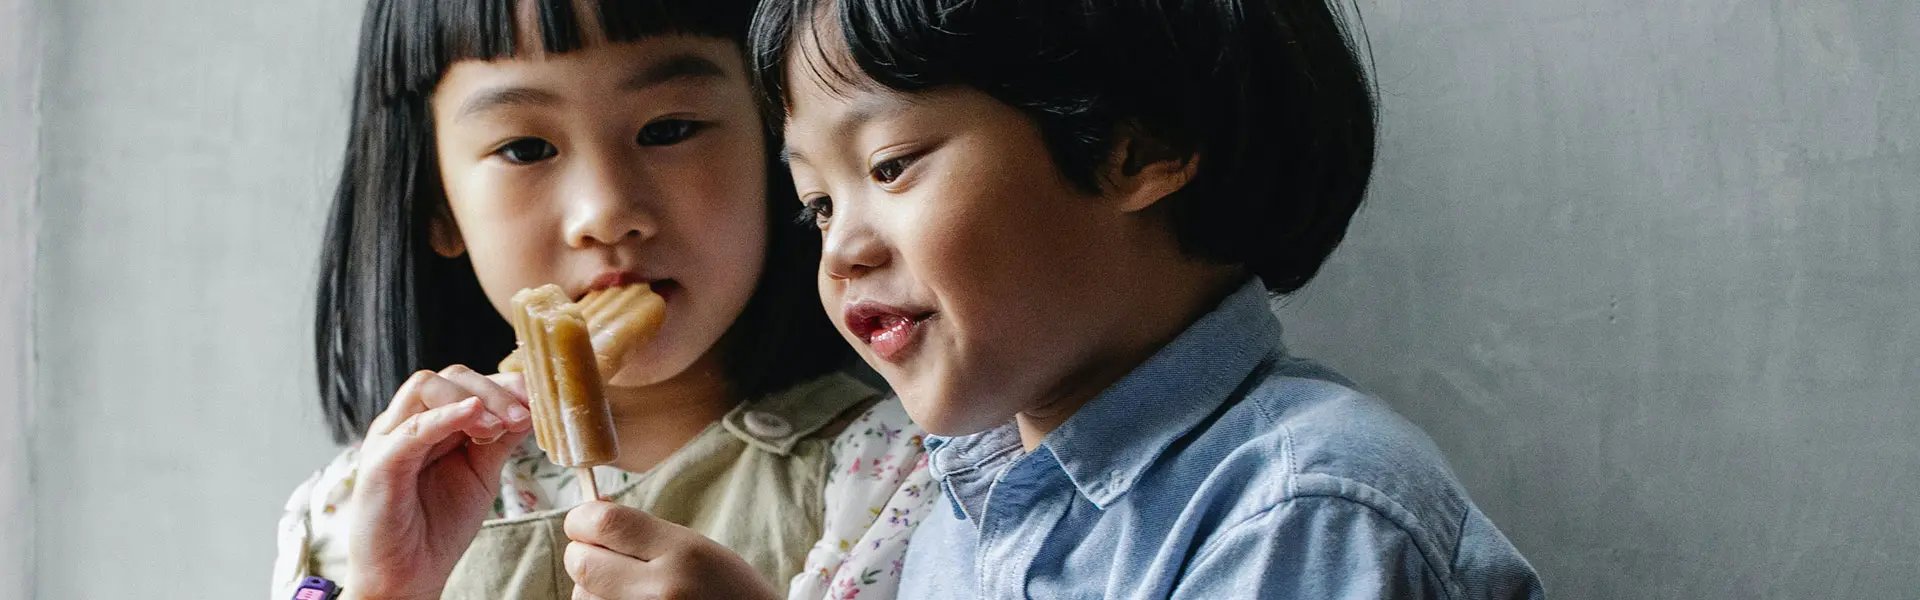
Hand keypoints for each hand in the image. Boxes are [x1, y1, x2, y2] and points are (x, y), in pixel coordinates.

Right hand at [345, 365, 534, 599]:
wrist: (408, 575)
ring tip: (499, 427)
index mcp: (432, 423)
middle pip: (450, 377)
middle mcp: (407, 423)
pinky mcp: (379, 464)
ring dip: (471, 400)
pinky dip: (444, 417)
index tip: (538, 401)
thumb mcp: (481, 475)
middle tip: (522, 418)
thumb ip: (499, 440)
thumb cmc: (438, 526)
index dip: (505, 385)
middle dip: (494, 391)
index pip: (467, 382)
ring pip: (425, 387)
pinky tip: (474, 416)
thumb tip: (531, 410)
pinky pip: (410, 429)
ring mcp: (390, 440)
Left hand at [562, 501, 780, 599]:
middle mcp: (663, 588)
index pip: (605, 524)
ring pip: (582, 596)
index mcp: (684, 552)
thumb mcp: (698, 549)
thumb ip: (645, 532)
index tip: (584, 522)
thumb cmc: (729, 592)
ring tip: (628, 589)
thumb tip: (590, 514)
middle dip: (583, 554)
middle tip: (600, 555)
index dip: (582, 519)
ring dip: (592, 588)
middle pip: (582, 562)